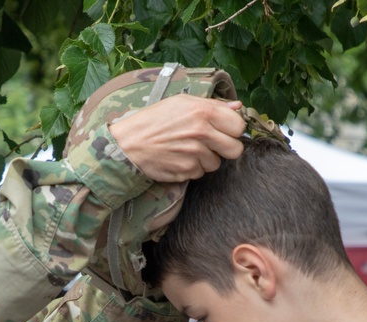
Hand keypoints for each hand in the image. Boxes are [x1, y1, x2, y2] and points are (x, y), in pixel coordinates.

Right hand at [109, 96, 245, 181]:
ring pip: (216, 163)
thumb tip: (237, 106)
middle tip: (211, 144)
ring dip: (205, 159)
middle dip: (225, 148)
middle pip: (235, 149)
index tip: (223, 130)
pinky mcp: (186, 171)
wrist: (127, 144)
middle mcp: (202, 133)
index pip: (238, 126)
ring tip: (187, 149)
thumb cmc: (153, 121)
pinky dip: (192, 168)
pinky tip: (178, 158)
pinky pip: (200, 173)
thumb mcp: (181, 103)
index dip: (232, 129)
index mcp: (203, 112)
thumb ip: (212, 104)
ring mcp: (195, 154)